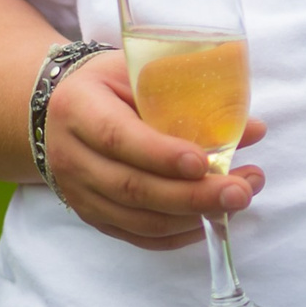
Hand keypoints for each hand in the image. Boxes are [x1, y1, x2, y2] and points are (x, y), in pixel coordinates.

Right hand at [44, 53, 267, 249]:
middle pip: (132, 188)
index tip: (204, 162)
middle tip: (241, 191)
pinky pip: (136, 236)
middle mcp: (72, 157)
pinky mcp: (92, 216)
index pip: (118, 138)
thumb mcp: (135, 70)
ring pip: (137, 219)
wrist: (51, 112)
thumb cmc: (105, 83)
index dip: (161, 154)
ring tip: (239, 199)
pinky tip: (210, 220)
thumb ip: (187, 95)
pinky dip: (176, 234)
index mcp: (79, 109)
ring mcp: (80, 193)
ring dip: (193, 216)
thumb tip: (254, 128)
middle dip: (192, 195)